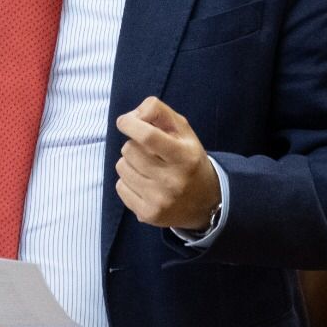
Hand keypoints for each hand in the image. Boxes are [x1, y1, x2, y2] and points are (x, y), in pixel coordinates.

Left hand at [114, 96, 220, 229]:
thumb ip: (159, 113)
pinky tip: (145, 183)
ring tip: (147, 167)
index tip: (125, 122)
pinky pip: (120, 187)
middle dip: (133, 145)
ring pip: (121, 167)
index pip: (147, 136)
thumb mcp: (183, 132)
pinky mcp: (148, 214)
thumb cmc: (189, 159)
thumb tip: (133, 114)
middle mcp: (172, 181)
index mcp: (184, 157)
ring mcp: (159, 200)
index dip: (130, 124)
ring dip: (129, 163)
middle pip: (129, 150)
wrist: (206, 203)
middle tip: (148, 151)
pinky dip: (128, 181)